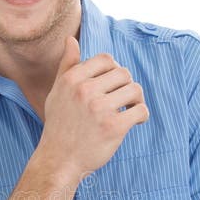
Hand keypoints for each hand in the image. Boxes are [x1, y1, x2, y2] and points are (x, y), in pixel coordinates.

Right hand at [38, 36, 149, 176]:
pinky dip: (141, 116)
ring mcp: (99, 108)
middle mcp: (84, 90)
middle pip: (123, 73)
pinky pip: (140, 110)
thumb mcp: (57, 92)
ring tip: (129, 110)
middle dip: (126, 85)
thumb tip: (71, 39)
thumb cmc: (59, 125)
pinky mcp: (113, 127)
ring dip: (136, 100)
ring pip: (134, 90)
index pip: (106, 59)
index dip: (114, 70)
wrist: (59, 160)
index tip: (112, 85)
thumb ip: (66, 66)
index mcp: (72, 79)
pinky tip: (134, 122)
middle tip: (124, 100)